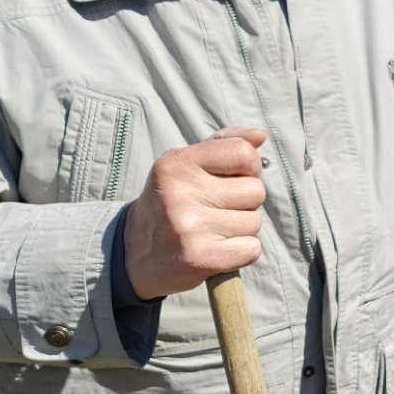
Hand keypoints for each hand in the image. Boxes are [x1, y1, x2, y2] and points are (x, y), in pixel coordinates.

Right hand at [123, 127, 268, 299]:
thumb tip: (259, 135)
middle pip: (255, 191)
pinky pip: (252, 249)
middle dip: (245, 202)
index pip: (242, 153)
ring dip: (241, 228)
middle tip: (216, 210)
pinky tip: (216, 249)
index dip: (249, 167)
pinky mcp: (201, 258)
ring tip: (212, 230)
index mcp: (176, 163)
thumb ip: (224, 144)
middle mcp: (181, 194)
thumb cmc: (170, 202)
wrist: (133, 253)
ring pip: (255, 222)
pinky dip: (241, 251)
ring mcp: (191, 228)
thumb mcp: (186, 165)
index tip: (234, 178)